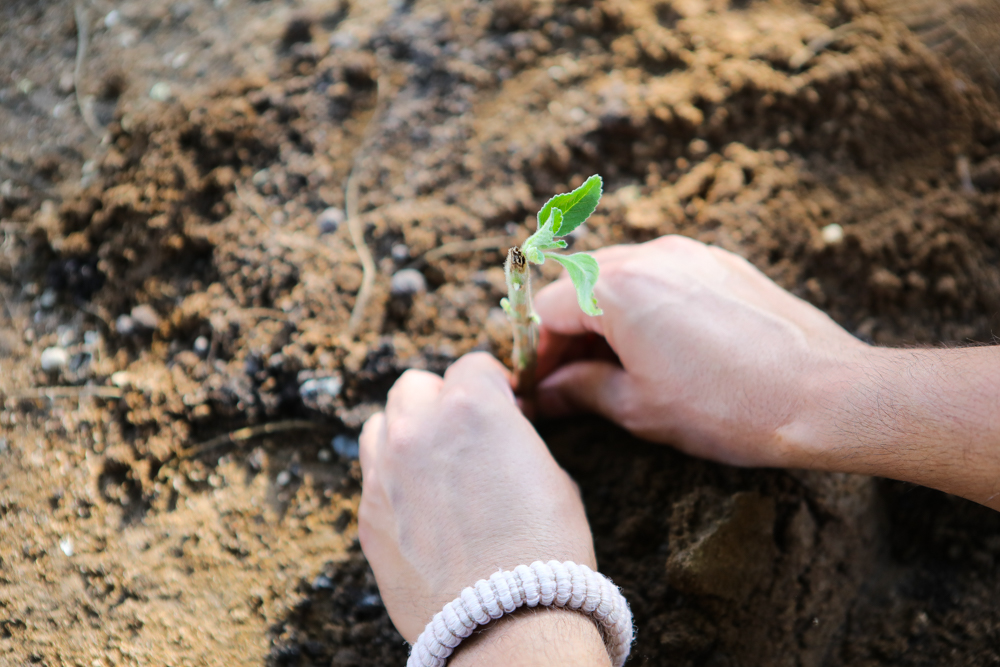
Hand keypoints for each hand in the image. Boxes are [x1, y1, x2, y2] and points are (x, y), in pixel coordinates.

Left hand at [358, 352, 597, 643]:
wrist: (508, 620)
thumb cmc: (544, 547)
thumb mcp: (550, 473)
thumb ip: (513, 438)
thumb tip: (501, 433)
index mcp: (471, 408)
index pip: (471, 365)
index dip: (492, 384)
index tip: (502, 404)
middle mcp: (418, 429)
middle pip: (416, 386)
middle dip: (442, 400)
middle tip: (465, 432)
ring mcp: (384, 471)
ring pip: (382, 423)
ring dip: (406, 432)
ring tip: (432, 463)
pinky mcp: (368, 515)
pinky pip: (372, 476)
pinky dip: (393, 479)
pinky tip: (421, 507)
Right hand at [534, 235, 867, 468]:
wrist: (824, 395)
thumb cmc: (729, 406)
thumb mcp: (640, 407)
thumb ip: (581, 389)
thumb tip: (547, 392)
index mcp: (617, 288)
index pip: (548, 310)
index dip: (535, 351)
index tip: (537, 385)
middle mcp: (651, 256)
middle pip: (579, 284)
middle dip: (567, 331)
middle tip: (569, 380)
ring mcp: (690, 254)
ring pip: (621, 276)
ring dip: (604, 317)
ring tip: (615, 367)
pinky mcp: (722, 264)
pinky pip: (663, 275)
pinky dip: (644, 306)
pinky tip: (660, 348)